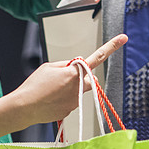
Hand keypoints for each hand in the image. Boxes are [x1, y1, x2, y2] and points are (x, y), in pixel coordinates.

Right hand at [8, 35, 126, 124]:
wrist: (25, 107)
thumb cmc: (34, 86)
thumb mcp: (48, 67)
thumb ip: (65, 65)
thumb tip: (74, 67)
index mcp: (74, 72)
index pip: (96, 57)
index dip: (111, 47)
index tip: (123, 38)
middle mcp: (78, 86)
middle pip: (89, 79)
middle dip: (80, 78)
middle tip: (63, 80)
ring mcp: (76, 101)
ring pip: (79, 91)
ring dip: (70, 89)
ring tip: (51, 91)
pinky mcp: (70, 111)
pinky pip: (71, 102)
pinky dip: (62, 100)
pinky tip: (50, 100)